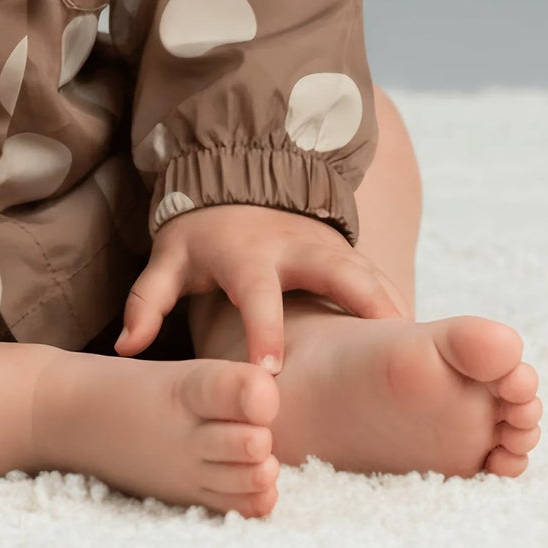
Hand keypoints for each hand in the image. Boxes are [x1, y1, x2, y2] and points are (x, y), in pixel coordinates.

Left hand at [113, 203, 409, 371]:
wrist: (236, 177)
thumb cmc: (201, 233)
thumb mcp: (168, 258)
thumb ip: (147, 301)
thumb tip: (125, 346)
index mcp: (247, 254)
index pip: (257, 295)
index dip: (263, 331)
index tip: (273, 370)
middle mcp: (295, 247)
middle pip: (338, 273)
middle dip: (364, 306)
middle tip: (388, 352)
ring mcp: (328, 247)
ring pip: (370, 273)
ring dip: (394, 308)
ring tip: (422, 357)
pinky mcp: (348, 254)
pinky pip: (380, 279)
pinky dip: (401, 308)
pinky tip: (420, 347)